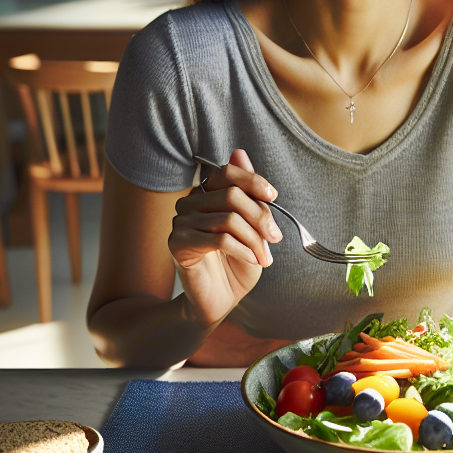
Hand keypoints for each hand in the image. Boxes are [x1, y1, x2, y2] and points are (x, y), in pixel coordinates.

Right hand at [168, 149, 282, 326]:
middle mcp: (189, 202)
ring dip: (255, 240)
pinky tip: (254, 260)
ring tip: (265, 257)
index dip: (253, 180)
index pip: (227, 172)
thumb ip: (248, 195)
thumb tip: (240, 153)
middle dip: (261, 217)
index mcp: (206, 193)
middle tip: (275, 238)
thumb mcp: (252, 227)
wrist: (220, 300)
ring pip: (229, 219)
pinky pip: (220, 240)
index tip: (273, 195)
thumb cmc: (237, 262)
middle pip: (232, 196)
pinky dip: (244, 250)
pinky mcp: (177, 244)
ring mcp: (180, 222)